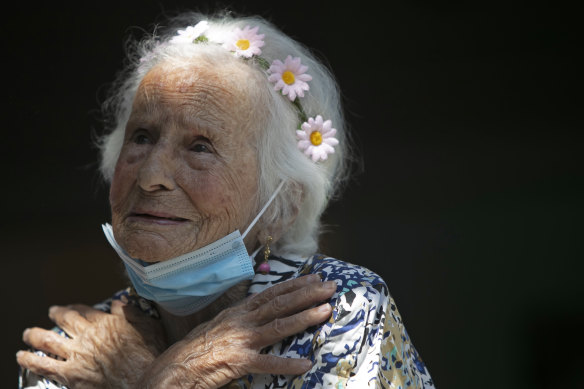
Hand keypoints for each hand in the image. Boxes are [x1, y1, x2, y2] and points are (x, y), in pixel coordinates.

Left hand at [17, 300, 165, 387]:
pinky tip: (22, 357)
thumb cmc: (149, 355)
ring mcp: (77, 354)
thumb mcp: (148, 327)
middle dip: (56, 314)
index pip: (85, 310)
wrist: (144, 380)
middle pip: (64, 319)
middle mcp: (88, 335)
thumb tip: (121, 302)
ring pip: (48, 339)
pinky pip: (44, 365)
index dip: (76, 307)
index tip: (72, 307)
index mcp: (106, 323)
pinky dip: (30, 360)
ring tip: (28, 334)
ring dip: (35, 335)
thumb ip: (132, 313)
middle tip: (52, 312)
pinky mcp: (70, 374)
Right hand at [139, 274, 335, 387]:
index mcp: (239, 312)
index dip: (295, 285)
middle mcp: (242, 321)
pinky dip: (286, 364)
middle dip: (307, 294)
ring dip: (303, 318)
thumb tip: (265, 312)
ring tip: (326, 312)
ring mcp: (240, 339)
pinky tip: (304, 364)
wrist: (176, 367)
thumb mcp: (222, 326)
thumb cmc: (199, 348)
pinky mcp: (237, 361)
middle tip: (330, 287)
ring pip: (278, 326)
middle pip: (280, 303)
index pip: (272, 293)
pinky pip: (266, 362)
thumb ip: (244, 318)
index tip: (314, 278)